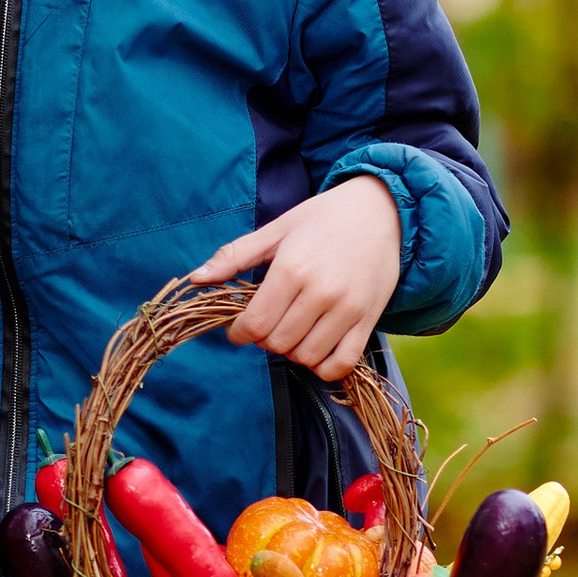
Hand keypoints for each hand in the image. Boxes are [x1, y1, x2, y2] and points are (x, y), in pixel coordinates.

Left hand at [196, 176, 403, 380]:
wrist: (382, 210)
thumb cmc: (323, 218)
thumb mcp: (276, 229)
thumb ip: (234, 256)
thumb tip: (195, 279)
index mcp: (292, 269)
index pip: (256, 324)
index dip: (240, 333)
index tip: (240, 327)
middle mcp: (321, 293)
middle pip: (278, 343)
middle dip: (265, 339)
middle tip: (269, 322)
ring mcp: (348, 309)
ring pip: (306, 356)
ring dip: (292, 351)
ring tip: (292, 331)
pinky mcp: (369, 320)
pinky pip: (342, 363)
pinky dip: (324, 366)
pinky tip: (316, 348)